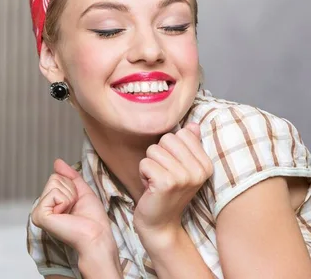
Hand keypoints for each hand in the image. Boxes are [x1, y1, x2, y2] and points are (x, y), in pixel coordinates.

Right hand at [31, 159, 116, 256]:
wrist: (96, 235)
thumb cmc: (92, 219)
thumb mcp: (82, 190)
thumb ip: (69, 175)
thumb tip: (57, 162)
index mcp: (50, 203)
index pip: (56, 177)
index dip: (71, 187)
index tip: (76, 203)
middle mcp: (42, 207)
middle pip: (54, 178)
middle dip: (70, 190)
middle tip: (74, 208)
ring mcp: (39, 212)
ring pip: (54, 183)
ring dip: (69, 196)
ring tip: (70, 212)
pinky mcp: (40, 216)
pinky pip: (53, 193)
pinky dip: (64, 201)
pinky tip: (65, 215)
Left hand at [133, 123, 213, 246]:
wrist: (160, 224)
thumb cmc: (168, 192)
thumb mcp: (183, 168)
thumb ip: (189, 146)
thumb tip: (193, 124)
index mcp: (206, 165)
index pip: (181, 134)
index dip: (170, 149)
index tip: (172, 167)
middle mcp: (199, 171)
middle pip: (166, 139)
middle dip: (158, 155)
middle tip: (162, 175)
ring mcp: (184, 177)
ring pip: (153, 150)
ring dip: (149, 166)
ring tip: (157, 182)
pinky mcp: (166, 183)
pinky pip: (145, 163)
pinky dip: (143, 174)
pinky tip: (151, 188)